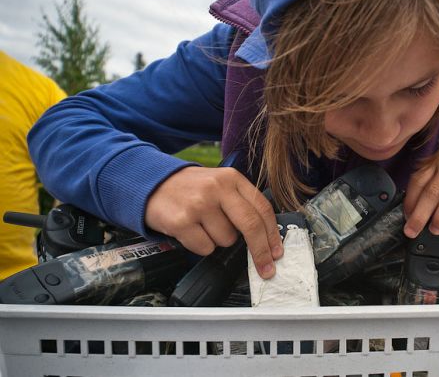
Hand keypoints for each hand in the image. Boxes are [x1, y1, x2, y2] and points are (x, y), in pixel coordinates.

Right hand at [145, 166, 282, 278]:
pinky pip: (205, 248)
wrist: (152, 184)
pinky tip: (192, 231)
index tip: (277, 252)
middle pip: (251, 226)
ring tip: (205, 226)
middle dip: (261, 252)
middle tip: (265, 268)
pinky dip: (201, 246)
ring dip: (219, 241)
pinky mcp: (182, 221)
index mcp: (231, 179)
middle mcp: (217, 189)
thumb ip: (241, 203)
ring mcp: (199, 204)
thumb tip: (265, 237)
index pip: (262, 208)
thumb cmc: (191, 189)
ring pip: (227, 240)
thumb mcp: (219, 184)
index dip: (272, 234)